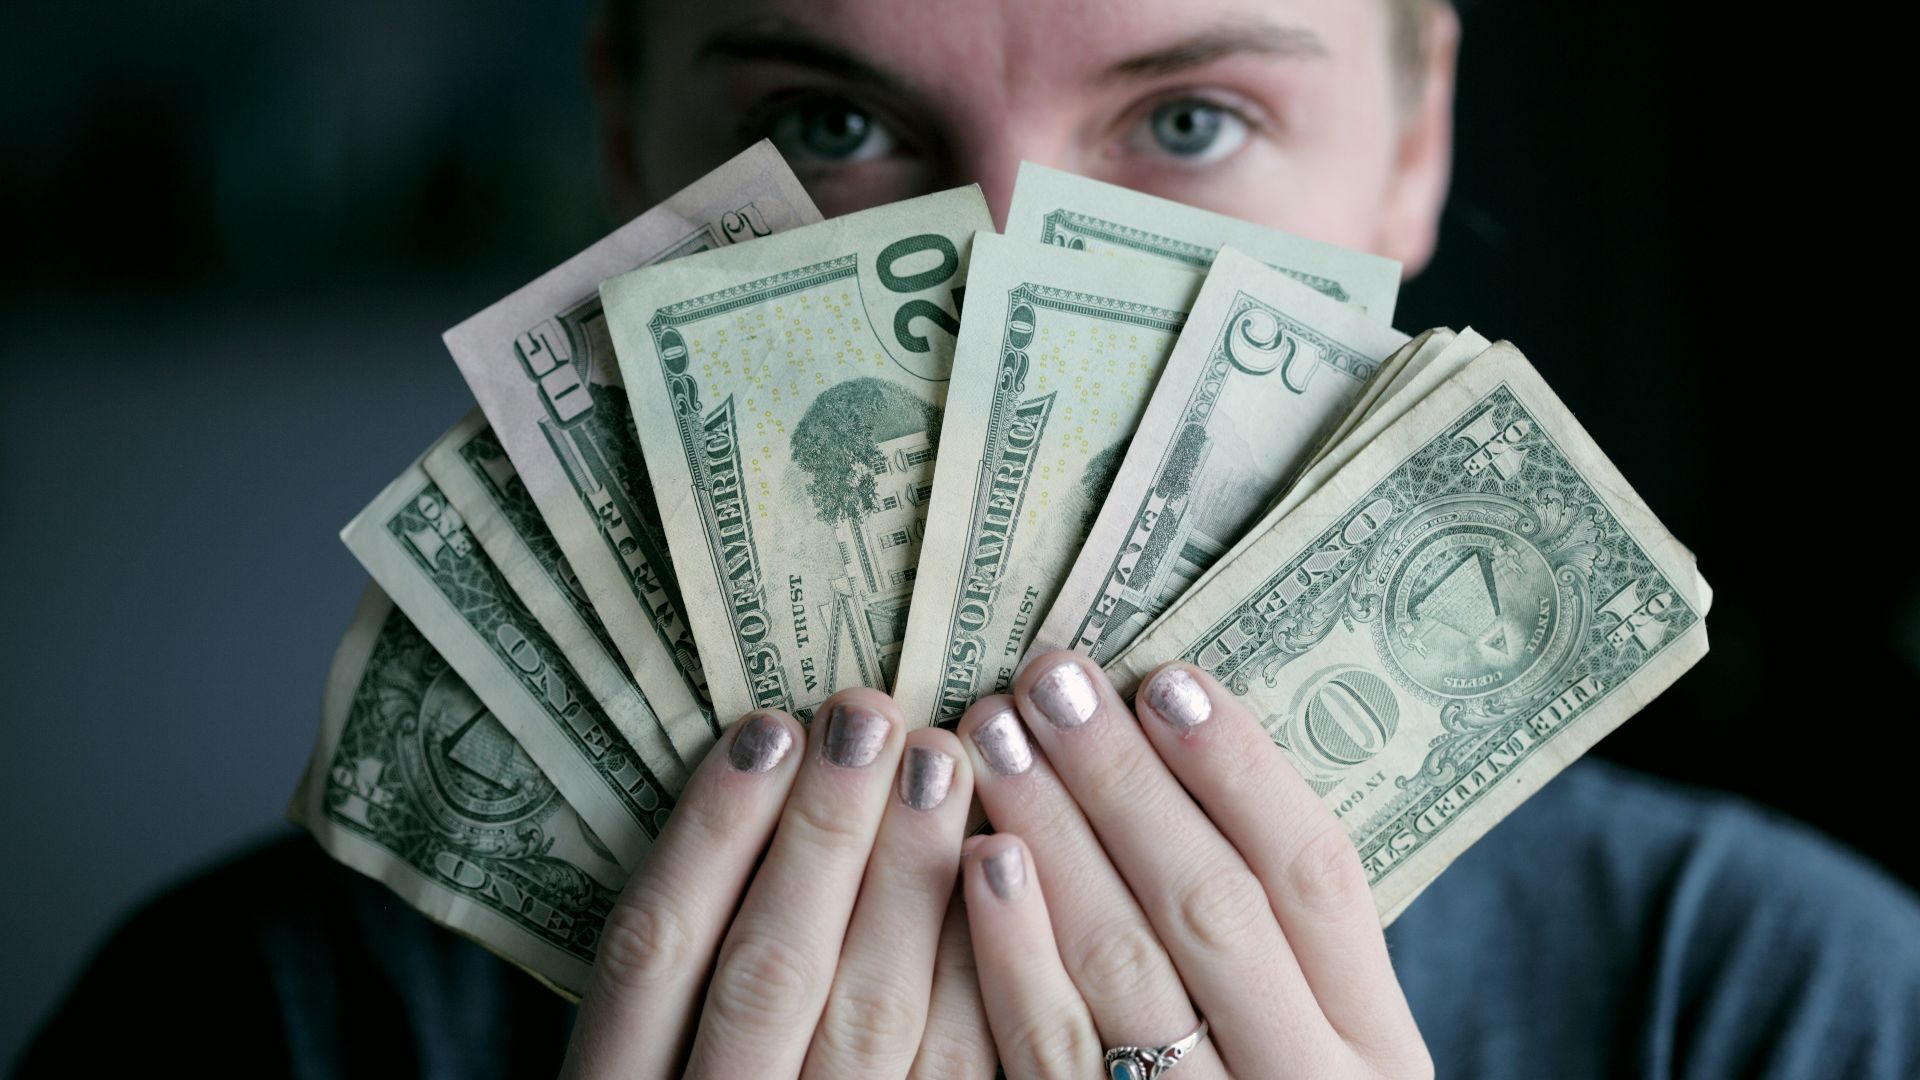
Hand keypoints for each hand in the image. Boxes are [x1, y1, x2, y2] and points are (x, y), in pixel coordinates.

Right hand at [560, 689, 993, 1078]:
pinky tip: (998, 874)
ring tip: (942, 763)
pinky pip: (959, 1072)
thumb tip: (770, 768)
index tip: (767, 728)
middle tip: (873, 715)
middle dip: (825, 833)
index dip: (709, 834)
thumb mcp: (654, 1048)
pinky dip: (978, 972)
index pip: (652, 952)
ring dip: (908, 883)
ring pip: (869, 1019)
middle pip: (768, 971)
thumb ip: (688, 953)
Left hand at [954, 653, 1432, 1078]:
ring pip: (1126, 969)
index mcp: (1375, 1040)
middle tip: (1051, 679)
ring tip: (996, 738)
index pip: (1316, 877)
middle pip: (1213, 907)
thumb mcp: (1323, 1037)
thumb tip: (1183, 754)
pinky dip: (1012, 952)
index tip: (1164, 675)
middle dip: (1124, 781)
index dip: (1240, 768)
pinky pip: (1052, 1050)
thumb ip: (1278, 942)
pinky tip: (980, 861)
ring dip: (1055, 839)